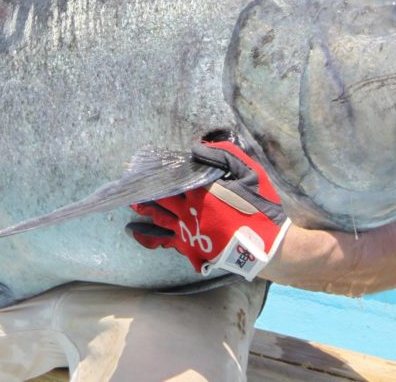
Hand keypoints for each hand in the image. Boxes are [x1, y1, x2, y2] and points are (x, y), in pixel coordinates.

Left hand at [129, 140, 290, 279]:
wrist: (268, 249)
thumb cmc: (261, 208)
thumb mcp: (250, 174)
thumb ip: (224, 156)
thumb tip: (197, 147)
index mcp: (202, 192)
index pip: (173, 178)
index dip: (158, 171)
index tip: (141, 164)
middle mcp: (189, 212)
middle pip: (160, 198)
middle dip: (145, 190)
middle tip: (127, 181)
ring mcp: (188, 232)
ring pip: (158, 219)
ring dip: (144, 210)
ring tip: (129, 203)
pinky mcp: (191, 248)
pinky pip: (165, 241)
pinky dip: (148, 236)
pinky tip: (136, 232)